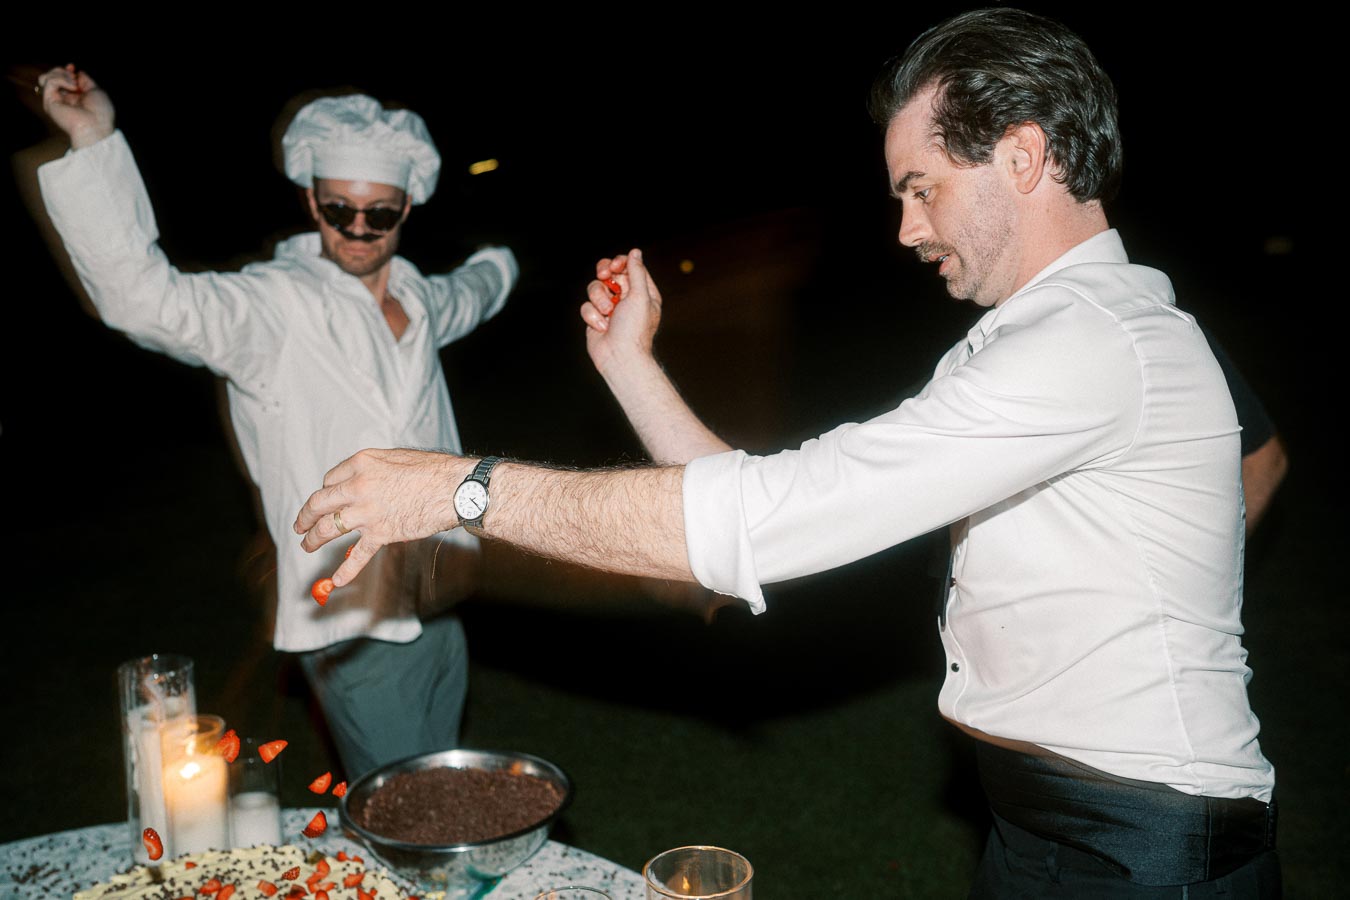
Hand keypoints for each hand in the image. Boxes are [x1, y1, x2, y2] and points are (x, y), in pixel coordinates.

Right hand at [37, 64, 114, 148]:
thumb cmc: (100, 112)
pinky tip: (73, 87)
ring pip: (46, 78)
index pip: (62, 79)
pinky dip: (61, 80)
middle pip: (51, 77)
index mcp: (74, 97)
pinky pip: (49, 83)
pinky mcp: (49, 103)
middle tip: (74, 77)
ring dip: (60, 74)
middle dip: (61, 71)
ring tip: (74, 83)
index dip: (65, 70)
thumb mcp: (96, 91)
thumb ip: (85, 80)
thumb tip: (77, 71)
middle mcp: (63, 99)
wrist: (96, 126)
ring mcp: (55, 101)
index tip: (72, 66)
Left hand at [294, 448, 469, 586]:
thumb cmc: (432, 470)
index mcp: (361, 464)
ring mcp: (367, 512)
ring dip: (313, 539)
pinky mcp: (381, 533)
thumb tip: (366, 479)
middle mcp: (358, 487)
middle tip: (300, 524)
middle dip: (306, 515)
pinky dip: (346, 570)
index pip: (330, 480)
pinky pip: (357, 554)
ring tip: (306, 545)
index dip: (327, 491)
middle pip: (319, 503)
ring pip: (328, 528)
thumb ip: (374, 468)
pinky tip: (335, 580)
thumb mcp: (396, 457)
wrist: (454, 488)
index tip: (328, 500)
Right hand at [580, 248, 662, 376]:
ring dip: (598, 300)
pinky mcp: (595, 318)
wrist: (619, 357)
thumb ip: (636, 272)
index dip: (620, 262)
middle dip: (604, 273)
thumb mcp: (640, 296)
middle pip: (609, 273)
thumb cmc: (634, 330)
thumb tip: (635, 252)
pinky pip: (586, 306)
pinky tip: (601, 327)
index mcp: (642, 292)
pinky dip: (592, 316)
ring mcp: (609, 308)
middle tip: (604, 275)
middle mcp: (626, 298)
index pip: (629, 267)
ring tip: (607, 314)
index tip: (614, 266)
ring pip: (594, 288)